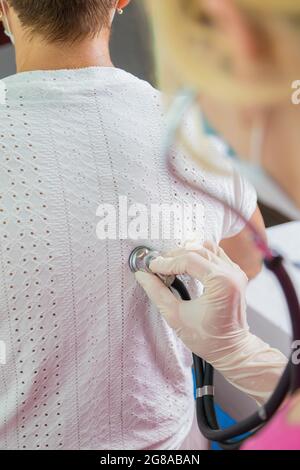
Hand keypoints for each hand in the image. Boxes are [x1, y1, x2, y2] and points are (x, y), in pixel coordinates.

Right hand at [135, 242, 286, 404]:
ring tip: (169, 265)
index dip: (166, 262)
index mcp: (222, 282)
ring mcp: (235, 272)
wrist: (231, 349)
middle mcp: (232, 273)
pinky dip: (198, 255)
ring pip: (206, 248)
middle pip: (197, 250)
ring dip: (186, 253)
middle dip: (174, 256)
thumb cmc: (208, 339)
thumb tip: (143, 275)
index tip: (151, 267)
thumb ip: (157, 292)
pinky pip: (215, 254)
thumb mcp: (176, 316)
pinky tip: (185, 265)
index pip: (189, 260)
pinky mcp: (235, 273)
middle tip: (156, 266)